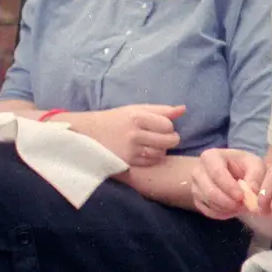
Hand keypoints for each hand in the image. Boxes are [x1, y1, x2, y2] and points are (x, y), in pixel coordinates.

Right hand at [70, 104, 184, 166]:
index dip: (168, 127)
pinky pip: (149, 162)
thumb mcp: (137, 109)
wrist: (88, 133)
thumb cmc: (116, 119)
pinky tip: (145, 153)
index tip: (161, 127)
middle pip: (169, 141)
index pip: (168, 125)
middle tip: (163, 138)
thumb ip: (161, 110)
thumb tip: (183, 109)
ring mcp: (129, 150)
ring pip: (161, 153)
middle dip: (170, 139)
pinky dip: (151, 158)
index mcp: (138, 117)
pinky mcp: (125, 162)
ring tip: (153, 145)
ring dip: (161, 150)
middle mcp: (134, 134)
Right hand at [191, 148, 264, 220]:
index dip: (230, 187)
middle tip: (244, 206)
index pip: (217, 173)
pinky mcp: (197, 200)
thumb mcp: (254, 164)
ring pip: (208, 203)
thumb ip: (255, 176)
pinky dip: (222, 214)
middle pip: (210, 191)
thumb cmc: (243, 165)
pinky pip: (207, 211)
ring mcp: (195, 187)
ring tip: (242, 207)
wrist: (232, 172)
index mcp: (211, 156)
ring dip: (227, 208)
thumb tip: (251, 192)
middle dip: (228, 201)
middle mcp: (198, 171)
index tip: (242, 197)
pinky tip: (234, 210)